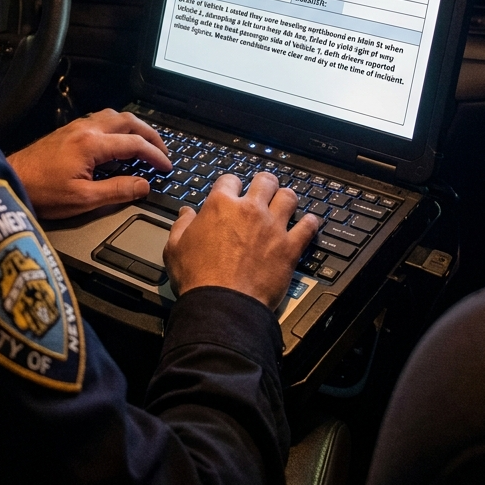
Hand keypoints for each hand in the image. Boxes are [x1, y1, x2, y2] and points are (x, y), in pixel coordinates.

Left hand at [7, 109, 170, 219]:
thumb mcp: (84, 199)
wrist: (10, 179)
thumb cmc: (41, 191)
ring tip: (145, 142)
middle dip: (150, 135)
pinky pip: (101, 119)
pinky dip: (118, 126)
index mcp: (92, 144)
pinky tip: (117, 139)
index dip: (155, 156)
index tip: (166, 167)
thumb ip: (118, 191)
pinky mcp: (68, 130)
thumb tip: (143, 186)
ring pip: (114, 116)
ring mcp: (76, 127)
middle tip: (162, 151)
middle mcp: (86, 129)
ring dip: (134, 127)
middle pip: (129, 121)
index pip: (135, 144)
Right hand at [163, 172, 321, 310]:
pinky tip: (308, 223)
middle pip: (265, 181)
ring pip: (289, 197)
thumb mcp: (175, 248)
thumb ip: (181, 225)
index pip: (229, 179)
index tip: (231, 192)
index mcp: (220, 205)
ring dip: (286, 199)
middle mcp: (249, 210)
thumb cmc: (198, 278)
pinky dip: (310, 223)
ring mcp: (272, 227)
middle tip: (263, 190)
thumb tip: (186, 213)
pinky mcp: (289, 248)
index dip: (230, 185)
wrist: (223, 305)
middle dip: (264, 183)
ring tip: (284, 204)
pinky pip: (308, 227)